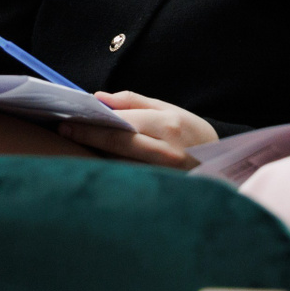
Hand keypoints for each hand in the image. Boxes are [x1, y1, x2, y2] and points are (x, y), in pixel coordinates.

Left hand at [56, 90, 218, 168]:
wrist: (224, 170)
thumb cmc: (194, 137)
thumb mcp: (170, 111)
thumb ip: (135, 102)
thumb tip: (100, 98)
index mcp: (169, 126)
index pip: (123, 123)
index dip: (94, 122)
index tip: (69, 120)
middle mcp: (167, 151)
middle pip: (118, 144)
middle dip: (88, 136)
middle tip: (64, 131)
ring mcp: (164, 175)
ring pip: (120, 165)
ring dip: (96, 155)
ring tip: (76, 146)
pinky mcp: (161, 192)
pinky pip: (128, 181)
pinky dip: (110, 172)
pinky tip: (98, 165)